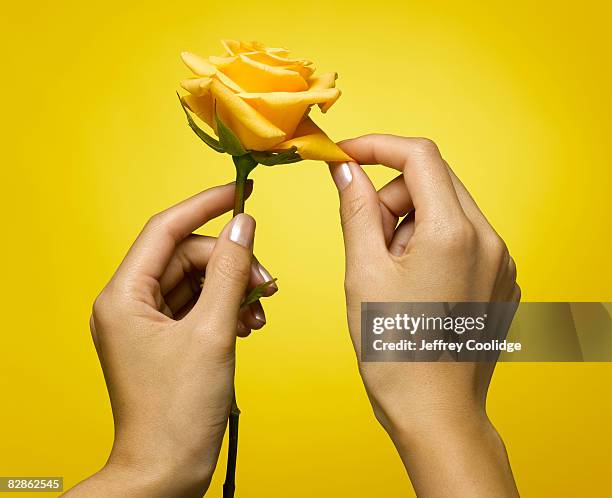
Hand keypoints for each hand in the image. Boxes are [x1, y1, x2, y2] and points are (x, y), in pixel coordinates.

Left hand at [65, 182, 275, 497]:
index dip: (204, 205)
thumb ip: (231, 272)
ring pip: (198, 281)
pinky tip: (249, 322)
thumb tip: (244, 225)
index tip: (240, 191)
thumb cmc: (178, 412)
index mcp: (124, 296)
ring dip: (234, 288)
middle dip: (231, 263)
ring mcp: (148, 323)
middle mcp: (130, 304)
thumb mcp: (212, 332)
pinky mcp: (166, 339)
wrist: (168, 470)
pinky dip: (227, 308)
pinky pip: (200, 305)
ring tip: (260, 310)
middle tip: (267, 281)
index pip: (165, 229)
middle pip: (188, 257)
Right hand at [329, 135, 518, 496]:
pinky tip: (414, 285)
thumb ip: (355, 210)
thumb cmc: (396, 350)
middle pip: (432, 182)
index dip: (377, 147)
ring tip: (391, 273)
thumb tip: (345, 169)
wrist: (435, 412)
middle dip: (390, 199)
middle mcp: (488, 239)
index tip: (345, 156)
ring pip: (445, 209)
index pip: (419, 156)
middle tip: (365, 240)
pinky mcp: (499, 277)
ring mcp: (499, 260)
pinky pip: (460, 237)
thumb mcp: (364, 272)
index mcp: (454, 233)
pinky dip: (429, 244)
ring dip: (408, 225)